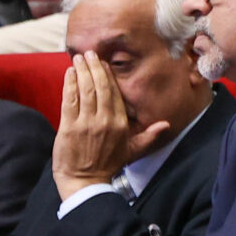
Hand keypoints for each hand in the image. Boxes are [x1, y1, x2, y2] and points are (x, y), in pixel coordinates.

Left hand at [53, 54, 169, 197]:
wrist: (85, 181)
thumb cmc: (108, 165)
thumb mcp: (133, 151)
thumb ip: (149, 136)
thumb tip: (166, 124)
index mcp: (120, 124)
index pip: (114, 93)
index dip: (107, 75)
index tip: (103, 63)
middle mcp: (105, 121)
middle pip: (100, 87)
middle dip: (94, 67)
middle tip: (89, 53)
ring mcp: (86, 123)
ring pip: (85, 90)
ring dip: (81, 72)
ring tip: (78, 58)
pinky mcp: (69, 127)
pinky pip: (70, 100)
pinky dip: (69, 85)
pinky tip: (69, 73)